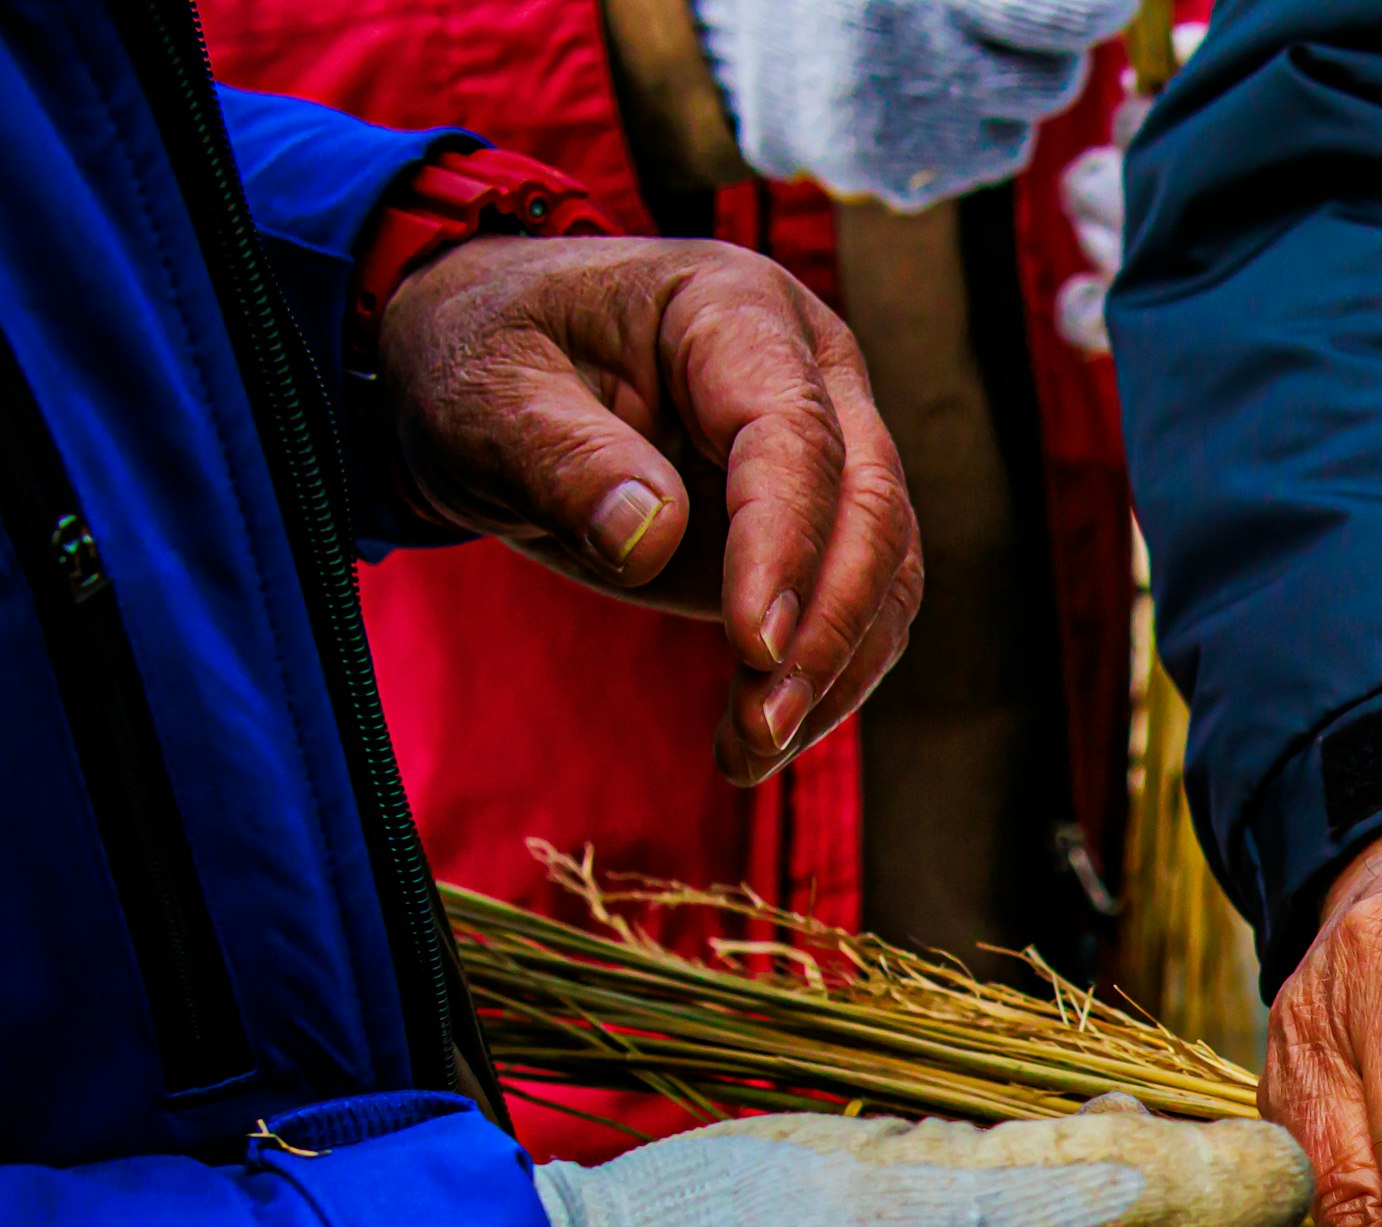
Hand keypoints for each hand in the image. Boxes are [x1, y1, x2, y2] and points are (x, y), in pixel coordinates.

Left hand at [375, 234, 921, 785]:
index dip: (783, 542)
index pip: (794, 433)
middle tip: (763, 725)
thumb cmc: (484, 360)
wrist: (492, 373)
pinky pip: (856, 611)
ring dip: (831, 673)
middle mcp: (813, 374)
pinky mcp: (818, 527)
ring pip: (887, 571)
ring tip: (746, 750)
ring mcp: (831, 452)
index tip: (753, 646)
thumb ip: (564, 457)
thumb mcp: (487, 396)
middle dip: (828, 628)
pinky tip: (753, 741)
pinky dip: (820, 683)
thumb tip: (649, 539)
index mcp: (735, 311)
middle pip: (873, 507)